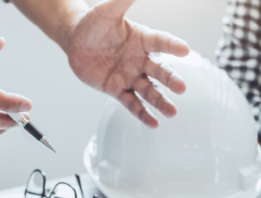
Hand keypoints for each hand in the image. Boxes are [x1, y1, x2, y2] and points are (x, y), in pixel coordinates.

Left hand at [64, 0, 189, 127]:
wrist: (75, 40)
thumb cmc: (93, 23)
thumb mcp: (108, 10)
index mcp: (143, 39)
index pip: (161, 42)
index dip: (172, 46)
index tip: (184, 50)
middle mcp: (140, 59)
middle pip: (159, 71)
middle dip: (170, 80)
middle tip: (182, 88)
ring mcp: (130, 76)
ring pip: (148, 91)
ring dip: (160, 102)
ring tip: (172, 112)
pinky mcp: (117, 89)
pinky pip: (132, 104)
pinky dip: (142, 114)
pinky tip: (154, 123)